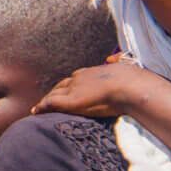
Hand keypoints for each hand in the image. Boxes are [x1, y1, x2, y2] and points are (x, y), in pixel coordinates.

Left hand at [35, 58, 159, 118]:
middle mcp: (81, 78)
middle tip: (48, 99)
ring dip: (47, 100)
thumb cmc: (135, 80)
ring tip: (39, 107)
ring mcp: (75, 89)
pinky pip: (51, 103)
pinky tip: (35, 111)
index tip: (68, 88)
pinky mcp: (71, 100)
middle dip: (56, 91)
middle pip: (62, 84)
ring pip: (55, 93)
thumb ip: (117, 62)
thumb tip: (111, 58)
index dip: (71, 84)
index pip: (77, 78)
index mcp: (94, 72)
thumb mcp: (126, 66)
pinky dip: (42, 106)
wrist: (132, 86)